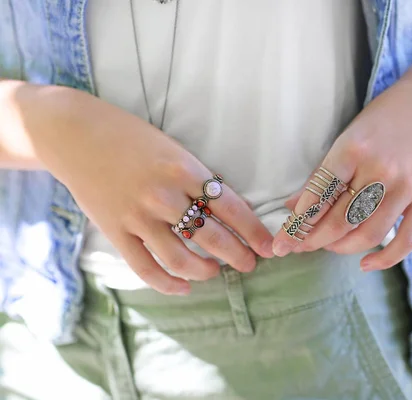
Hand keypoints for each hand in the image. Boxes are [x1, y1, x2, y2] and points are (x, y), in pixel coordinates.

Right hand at [23, 85, 273, 293]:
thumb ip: (196, 178)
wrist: (77, 134)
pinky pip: (145, 267)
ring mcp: (138, 216)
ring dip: (204, 271)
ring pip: (181, 258)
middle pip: (211, 237)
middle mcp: (164, 196)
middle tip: (250, 264)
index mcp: (184, 170)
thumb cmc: (131, 137)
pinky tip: (182, 287)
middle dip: (237, 256)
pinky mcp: (115, 231)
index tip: (268, 246)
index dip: (253, 231)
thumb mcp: (173, 149)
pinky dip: (167, 283)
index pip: (231, 207)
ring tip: (215, 272)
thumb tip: (225, 208)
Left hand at [271, 47, 411, 269]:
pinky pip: (406, 240)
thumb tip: (292, 207)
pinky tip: (365, 264)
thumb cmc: (385, 117)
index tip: (280, 244)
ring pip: (367, 235)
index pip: (316, 198)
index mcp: (352, 149)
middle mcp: (379, 170)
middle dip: (312, 241)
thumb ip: (323, 173)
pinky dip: (384, 259)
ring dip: (341, 249)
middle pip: (338, 221)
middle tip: (299, 248)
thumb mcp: (348, 135)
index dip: (295, 226)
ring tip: (328, 246)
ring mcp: (406, 186)